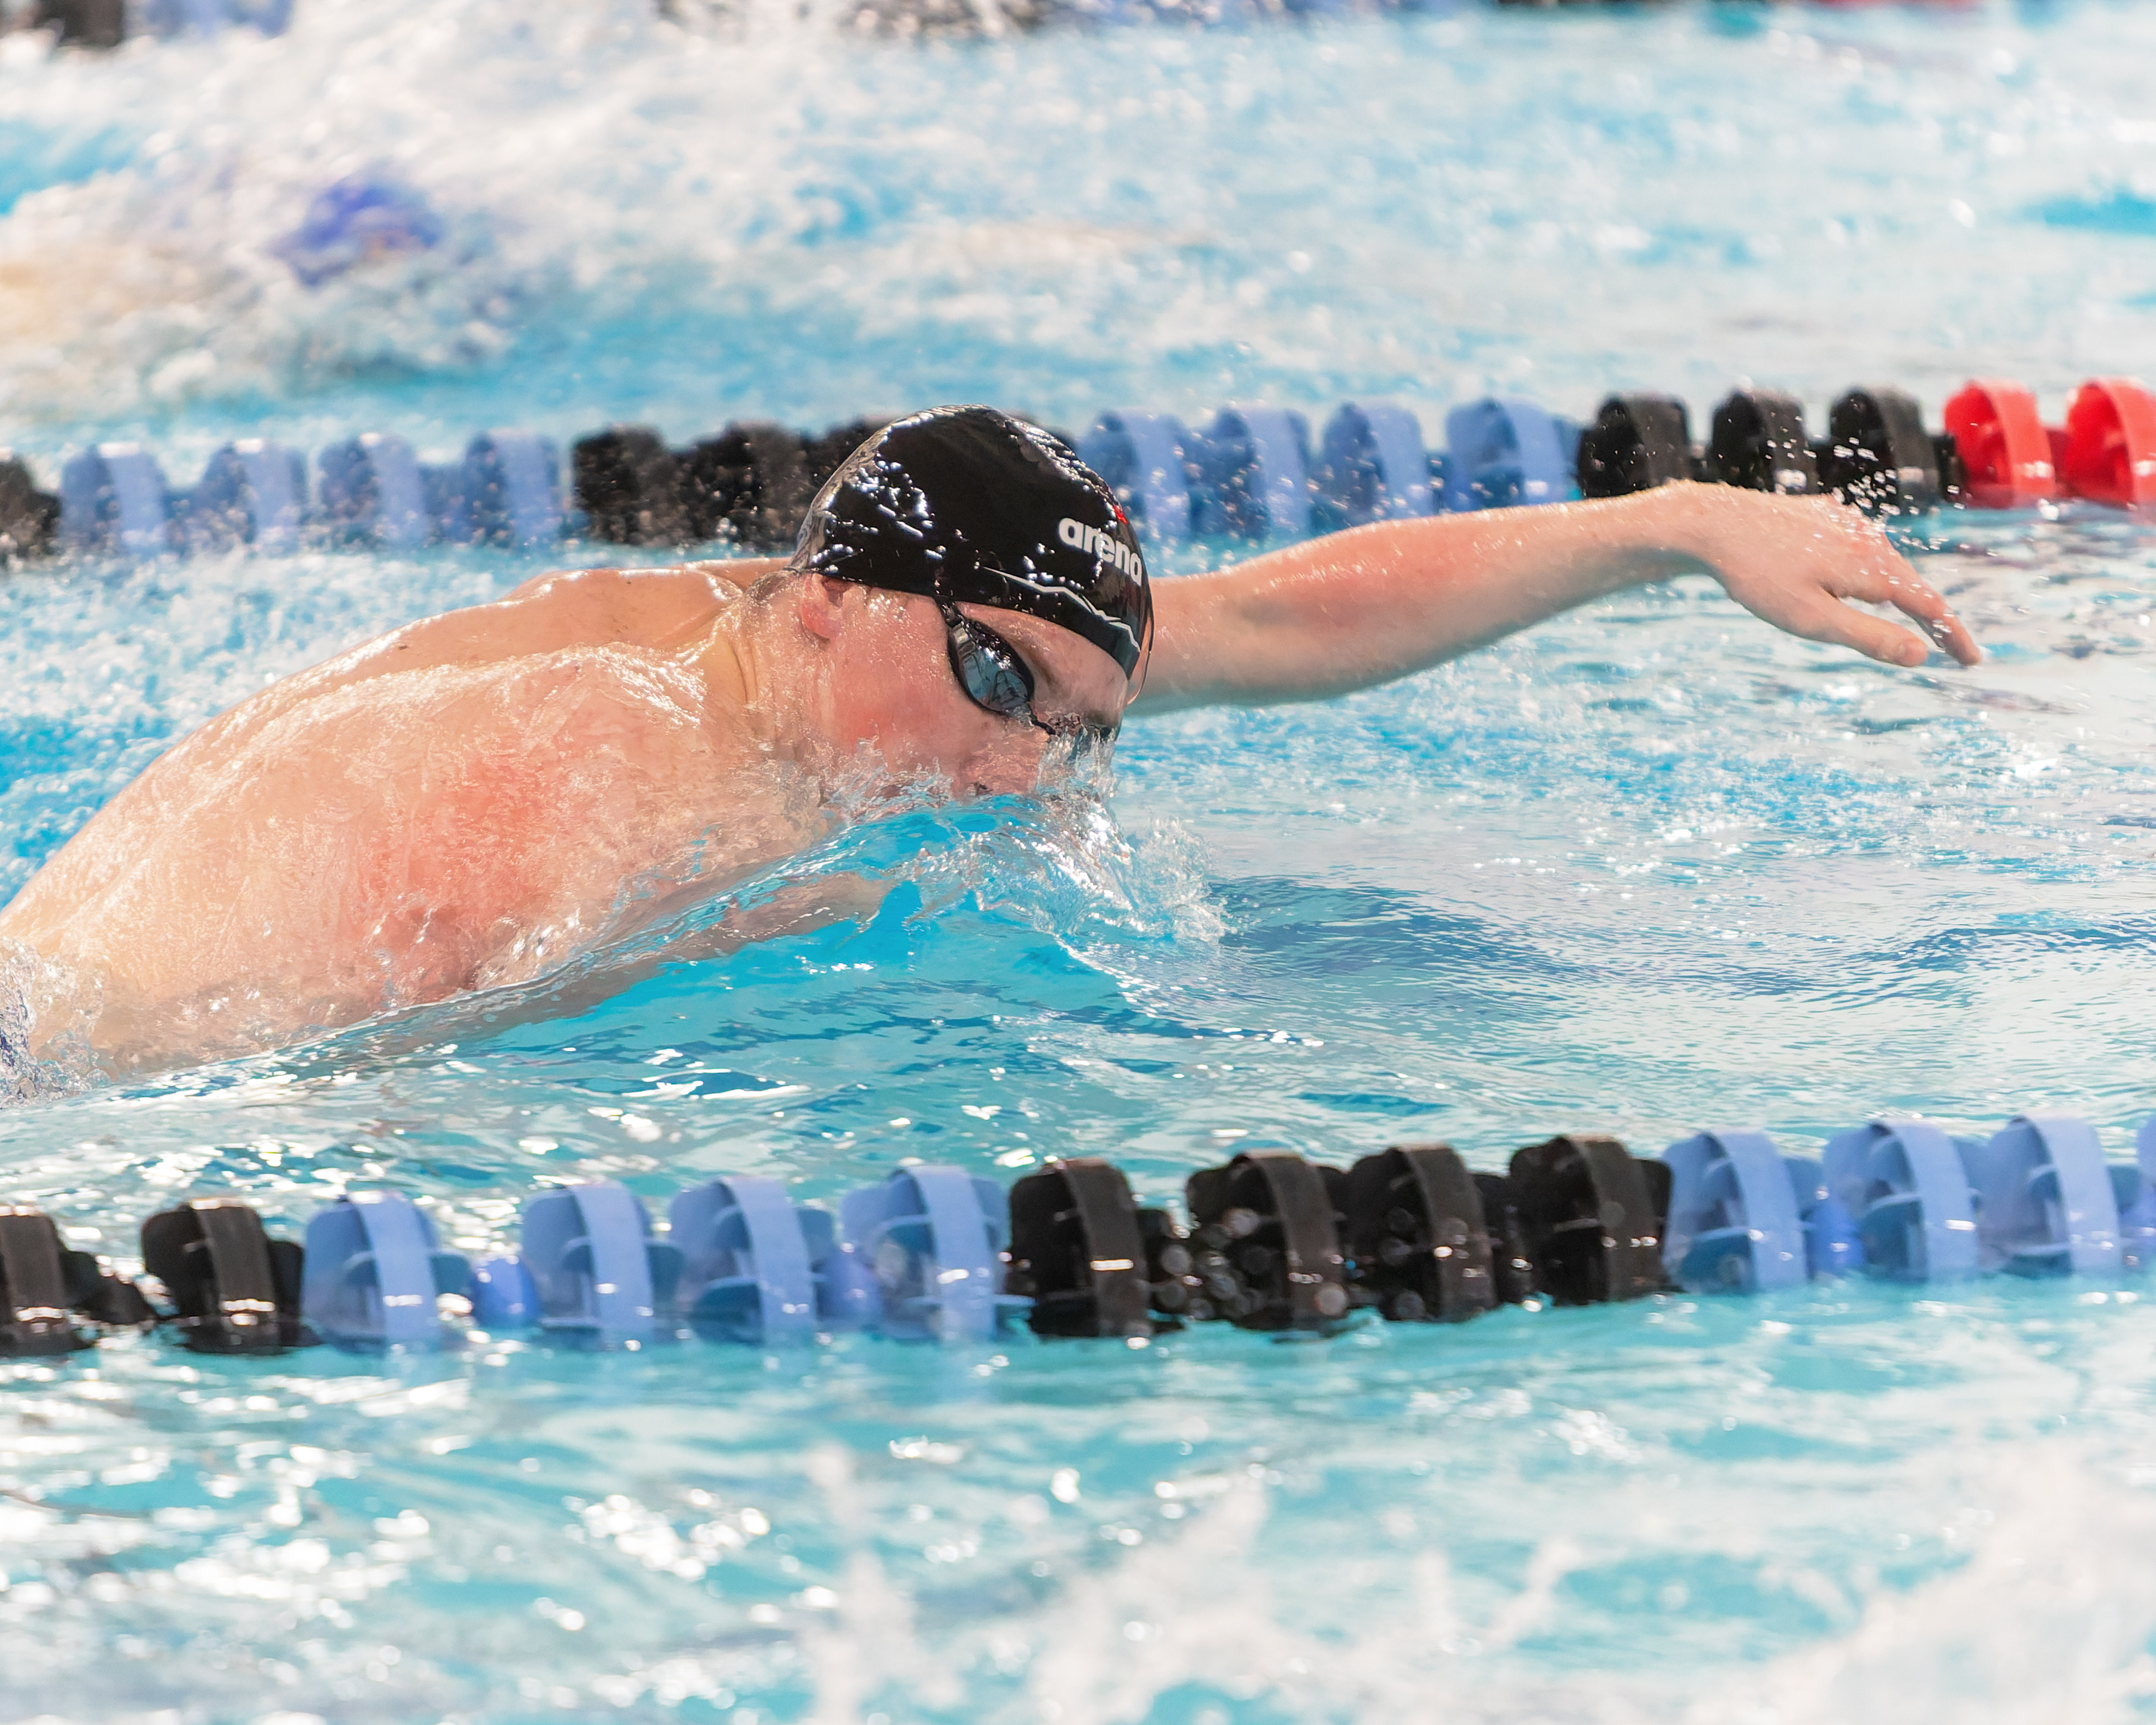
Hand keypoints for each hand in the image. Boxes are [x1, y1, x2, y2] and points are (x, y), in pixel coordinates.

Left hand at [1667, 483, 1980, 667]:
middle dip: (1929, 615)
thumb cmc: (1758, 578)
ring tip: (1911, 614)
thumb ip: (1867, 636)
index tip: (1973, 662)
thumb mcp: (1811, 619)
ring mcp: (1845, 522)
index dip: (1952, 635)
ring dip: (1896, 591)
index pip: (1928, 606)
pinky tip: (1858, 574)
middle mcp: (1868, 537)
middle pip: (1909, 584)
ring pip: (1880, 564)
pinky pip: (1854, 547)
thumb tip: (1920, 655)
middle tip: (1949, 646)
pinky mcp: (1821, 515)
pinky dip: (1865, 568)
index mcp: (1873, 565)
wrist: (1713, 524)